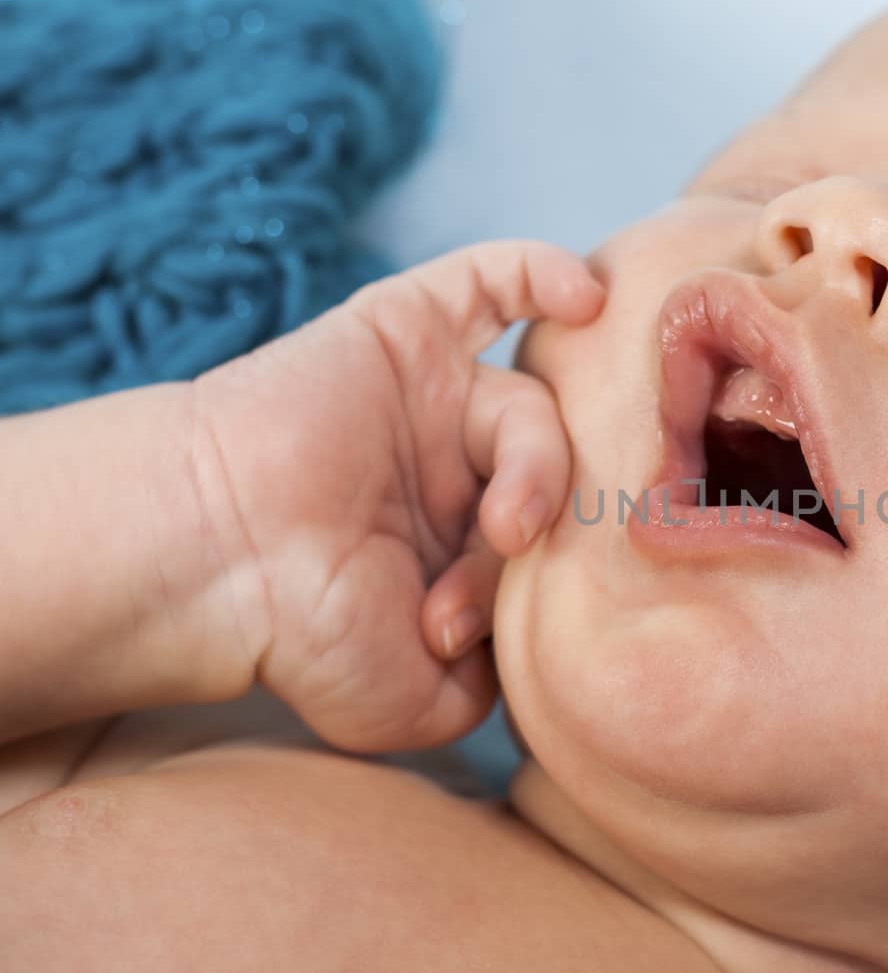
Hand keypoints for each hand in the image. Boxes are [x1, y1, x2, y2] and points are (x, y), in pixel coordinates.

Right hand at [190, 242, 602, 751]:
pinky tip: (589, 296)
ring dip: (537, 469)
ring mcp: (430, 397)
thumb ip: (491, 684)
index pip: (554, 540)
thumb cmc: (302, 634)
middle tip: (489, 571)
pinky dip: (544, 272)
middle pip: (552, 469)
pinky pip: (489, 279)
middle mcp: (452, 464)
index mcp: (460, 540)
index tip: (449, 635)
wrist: (214, 562)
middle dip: (536, 529)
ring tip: (507, 524)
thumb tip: (527, 652)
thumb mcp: (417, 701)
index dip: (526, 589)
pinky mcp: (403, 333)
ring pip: (531, 405)